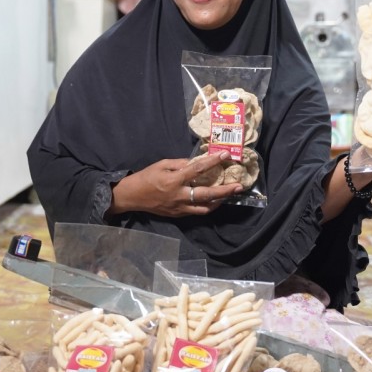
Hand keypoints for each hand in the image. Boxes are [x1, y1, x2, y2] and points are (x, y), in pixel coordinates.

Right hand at [109, 151, 244, 217]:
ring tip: (229, 195)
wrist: (132, 197)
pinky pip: (197, 212)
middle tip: (239, 187)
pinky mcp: (178, 215)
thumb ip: (179, 163)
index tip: (225, 156)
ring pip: (205, 207)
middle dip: (225, 191)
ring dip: (219, 201)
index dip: (213, 162)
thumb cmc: (146, 177)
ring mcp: (179, 208)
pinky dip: (207, 206)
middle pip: (207, 194)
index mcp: (174, 180)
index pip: (198, 170)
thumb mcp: (161, 165)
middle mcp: (179, 196)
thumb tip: (196, 163)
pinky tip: (213, 201)